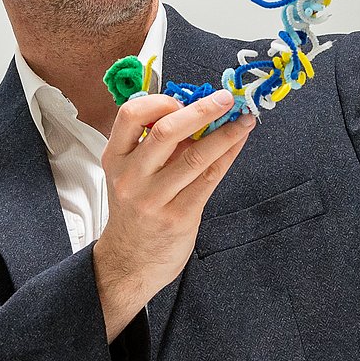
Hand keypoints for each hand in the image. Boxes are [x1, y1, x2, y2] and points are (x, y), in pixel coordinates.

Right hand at [93, 90, 252, 341]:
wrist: (129, 262)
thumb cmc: (135, 213)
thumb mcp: (130, 175)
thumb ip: (154, 146)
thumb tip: (196, 112)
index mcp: (115, 158)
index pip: (130, 115)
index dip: (160, 101)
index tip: (183, 98)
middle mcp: (131, 177)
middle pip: (165, 131)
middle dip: (201, 109)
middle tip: (225, 98)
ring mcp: (154, 198)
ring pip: (194, 156)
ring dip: (224, 133)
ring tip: (244, 119)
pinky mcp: (178, 215)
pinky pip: (208, 178)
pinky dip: (227, 155)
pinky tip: (238, 143)